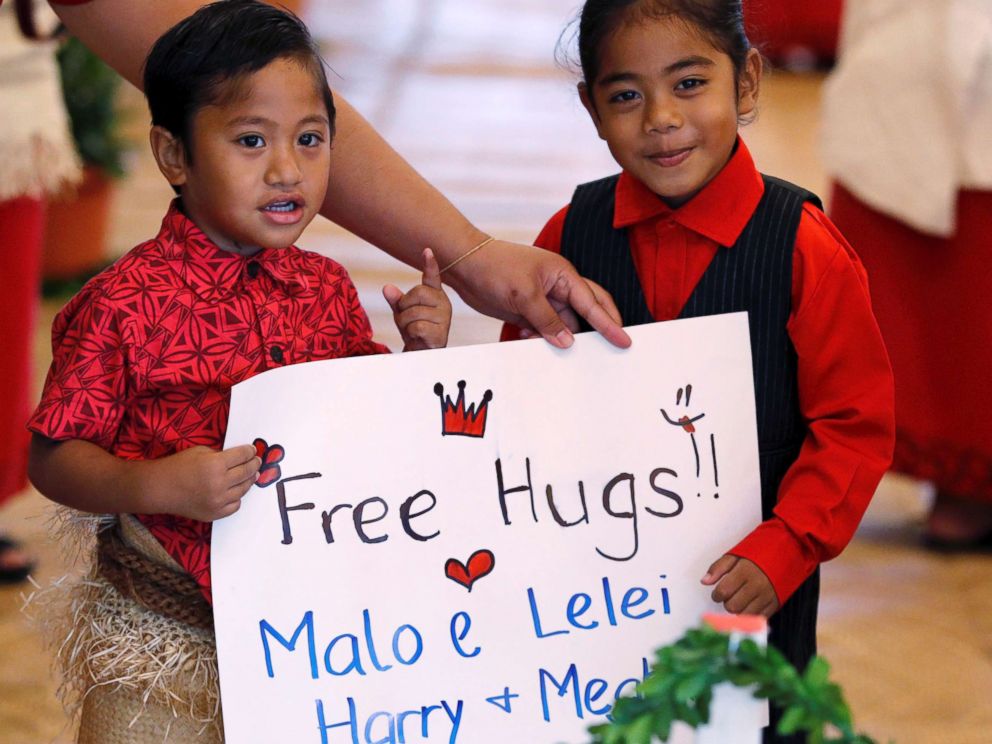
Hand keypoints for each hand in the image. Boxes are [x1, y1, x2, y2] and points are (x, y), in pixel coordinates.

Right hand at [140, 444, 260, 521]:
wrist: (160, 488)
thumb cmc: (178, 466)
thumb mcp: (200, 452)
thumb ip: (220, 455)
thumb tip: (239, 458)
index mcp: (216, 464)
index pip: (242, 456)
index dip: (250, 452)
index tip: (252, 451)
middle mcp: (219, 483)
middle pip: (246, 472)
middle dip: (254, 465)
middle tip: (257, 462)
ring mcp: (218, 501)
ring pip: (243, 490)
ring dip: (249, 481)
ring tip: (251, 476)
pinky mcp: (214, 513)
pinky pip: (235, 505)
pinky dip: (238, 497)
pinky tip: (237, 491)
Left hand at [383, 248, 451, 350]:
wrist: (421, 353)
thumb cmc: (414, 329)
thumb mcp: (402, 312)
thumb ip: (396, 300)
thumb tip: (387, 288)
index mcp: (434, 294)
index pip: (432, 277)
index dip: (430, 264)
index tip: (427, 251)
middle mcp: (443, 303)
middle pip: (417, 293)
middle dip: (404, 307)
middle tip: (406, 319)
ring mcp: (444, 318)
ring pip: (414, 312)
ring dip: (405, 324)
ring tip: (412, 331)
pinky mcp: (441, 333)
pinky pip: (417, 326)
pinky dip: (411, 333)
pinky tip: (418, 337)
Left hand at [444, 239, 630, 348]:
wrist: (464, 264)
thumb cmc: (495, 266)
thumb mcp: (524, 295)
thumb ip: (547, 320)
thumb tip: (567, 341)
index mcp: (564, 275)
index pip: (593, 303)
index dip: (609, 324)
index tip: (624, 340)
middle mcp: (558, 286)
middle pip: (587, 311)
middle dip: (597, 330)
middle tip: (612, 349)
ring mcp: (544, 299)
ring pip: (564, 324)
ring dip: (559, 337)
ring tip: (550, 346)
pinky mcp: (529, 310)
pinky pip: (545, 329)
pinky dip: (541, 337)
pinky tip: (527, 338)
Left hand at [701, 554, 779, 617]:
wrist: (788, 551)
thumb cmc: (760, 552)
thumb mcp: (736, 554)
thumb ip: (718, 567)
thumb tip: (705, 581)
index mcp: (745, 571)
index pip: (723, 592)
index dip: (716, 594)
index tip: (718, 592)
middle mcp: (757, 585)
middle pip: (732, 606)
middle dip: (727, 602)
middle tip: (730, 595)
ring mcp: (768, 596)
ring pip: (744, 614)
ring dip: (738, 609)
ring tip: (740, 599)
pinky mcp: (776, 603)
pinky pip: (759, 617)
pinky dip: (751, 613)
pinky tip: (750, 604)